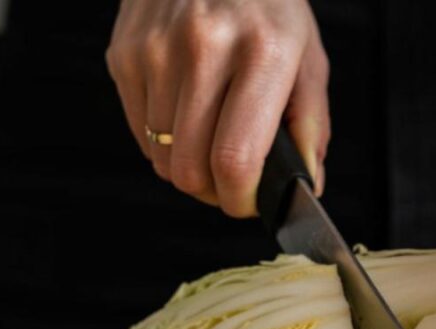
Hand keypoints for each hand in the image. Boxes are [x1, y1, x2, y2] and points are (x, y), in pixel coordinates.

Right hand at [107, 0, 329, 215]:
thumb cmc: (268, 4)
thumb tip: (306, 186)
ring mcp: (156, 50)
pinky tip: (187, 113)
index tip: (248, 202)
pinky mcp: (125, 52)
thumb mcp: (308, 57)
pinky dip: (164, 139)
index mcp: (262, 53)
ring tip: (211, 142)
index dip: (240, 200)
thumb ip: (310, 126)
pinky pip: (140, 131)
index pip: (236, 159)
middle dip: (213, 191)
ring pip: (162, 157)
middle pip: (190, 169)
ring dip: (188, 166)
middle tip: (232, 181)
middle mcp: (204, 49)